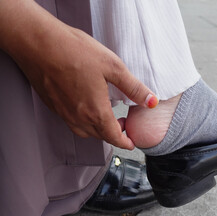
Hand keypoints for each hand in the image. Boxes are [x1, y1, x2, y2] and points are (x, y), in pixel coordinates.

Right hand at [0, 0, 157, 148]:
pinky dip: (84, 122)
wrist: (37, 43)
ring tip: (107, 117)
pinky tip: (87, 107)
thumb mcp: (113, 67)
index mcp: (95, 111)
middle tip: (123, 126)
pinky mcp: (53, 105)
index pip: (113, 137)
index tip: (131, 143)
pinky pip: (72, 122)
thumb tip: (151, 101)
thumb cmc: (74, 51)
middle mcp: (78, 117)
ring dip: (99, 130)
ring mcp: (63, 113)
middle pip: (100, 136)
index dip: (125, 142)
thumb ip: (133, 87)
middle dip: (114, 135)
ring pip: (85, 131)